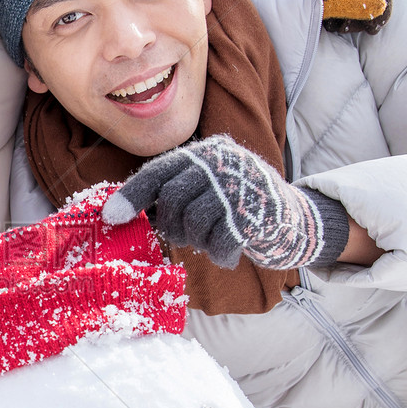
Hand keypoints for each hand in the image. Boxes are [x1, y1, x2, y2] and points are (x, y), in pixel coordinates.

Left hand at [102, 135, 349, 269]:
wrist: (295, 219)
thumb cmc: (237, 208)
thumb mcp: (206, 189)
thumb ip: (175, 193)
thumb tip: (126, 213)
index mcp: (204, 153)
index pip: (157, 171)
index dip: (132, 195)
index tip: (111, 217)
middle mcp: (220, 161)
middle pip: (172, 199)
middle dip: (172, 226)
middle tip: (185, 236)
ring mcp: (239, 186)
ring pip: (193, 222)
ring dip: (197, 241)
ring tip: (211, 242)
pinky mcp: (255, 213)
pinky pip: (219, 241)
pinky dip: (220, 255)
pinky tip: (229, 255)